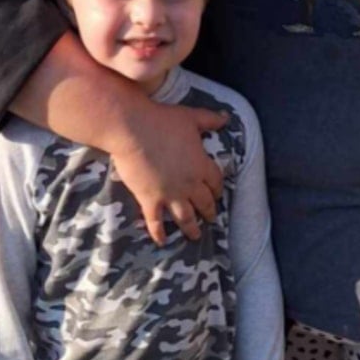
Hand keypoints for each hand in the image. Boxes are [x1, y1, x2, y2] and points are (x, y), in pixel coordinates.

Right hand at [110, 102, 226, 243]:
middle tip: (211, 219)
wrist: (133, 129)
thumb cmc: (163, 120)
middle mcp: (189, 184)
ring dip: (191, 228)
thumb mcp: (191, 117)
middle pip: (203, 203)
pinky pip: (156, 222)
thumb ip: (210, 119)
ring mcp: (169, 194)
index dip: (217, 189)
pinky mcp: (149, 200)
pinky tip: (162, 242)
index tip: (218, 194)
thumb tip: (226, 117)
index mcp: (201, 165)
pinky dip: (159, 233)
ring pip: (185, 217)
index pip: (215, 181)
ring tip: (195, 236)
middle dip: (209, 212)